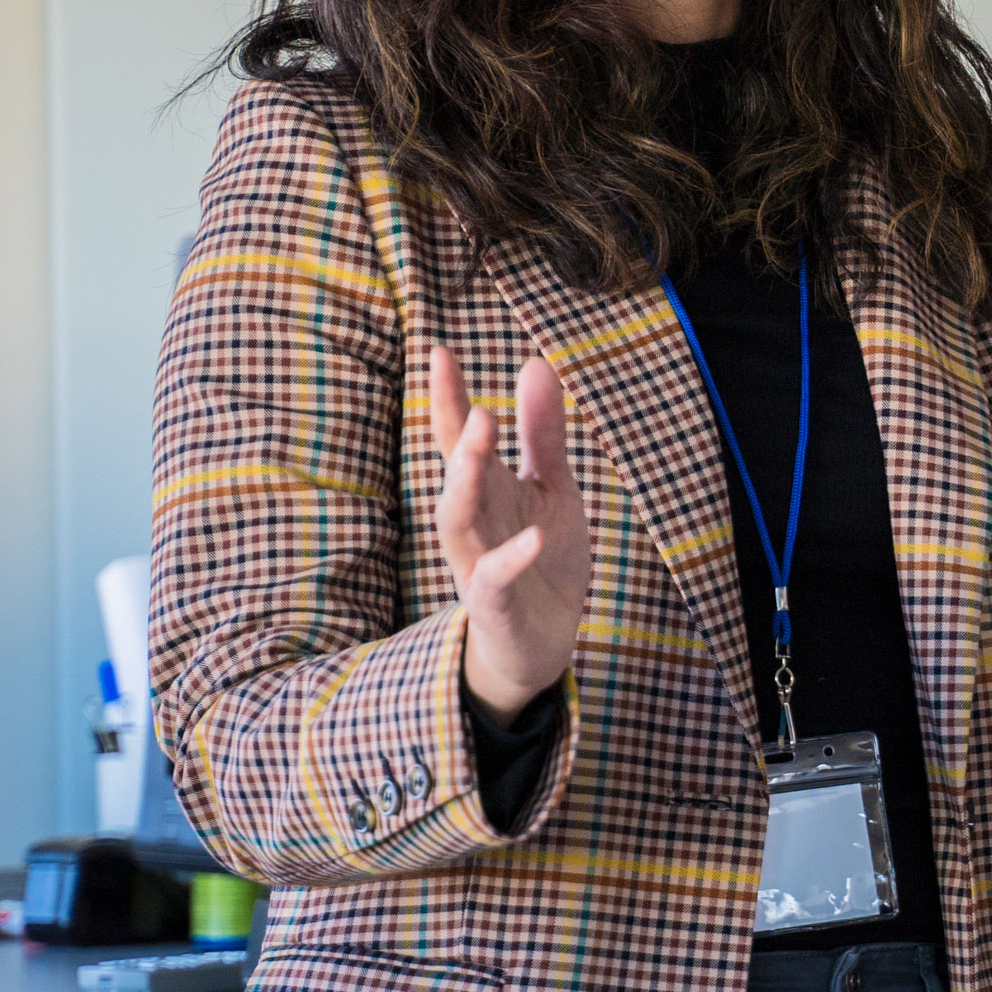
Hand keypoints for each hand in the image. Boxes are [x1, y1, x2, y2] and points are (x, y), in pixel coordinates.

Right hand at [432, 347, 592, 723]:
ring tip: (482, 450)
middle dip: (461, 442)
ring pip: (457, 524)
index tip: (439, 351)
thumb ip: (543, 432)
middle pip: (455, 477)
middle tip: (478, 408)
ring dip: (466, 487)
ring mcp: (479, 563)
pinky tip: (534, 537)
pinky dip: (510, 559)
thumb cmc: (541, 555)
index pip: (459, 438)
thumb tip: (535, 363)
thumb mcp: (552, 487)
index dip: (449, 397)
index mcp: (487, 489)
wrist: (544, 639)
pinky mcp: (497, 605)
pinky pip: (494, 581)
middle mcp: (474, 522)